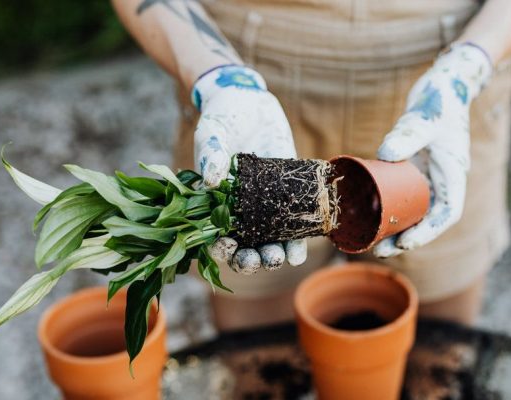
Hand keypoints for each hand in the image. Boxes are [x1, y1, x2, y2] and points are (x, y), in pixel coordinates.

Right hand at [191, 65, 306, 273]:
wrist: (250, 102)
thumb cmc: (221, 118)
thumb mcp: (212, 133)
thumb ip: (211, 155)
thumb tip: (211, 182)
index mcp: (214, 202)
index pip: (214, 236)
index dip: (220, 248)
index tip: (230, 247)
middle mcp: (240, 209)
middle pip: (244, 247)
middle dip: (252, 260)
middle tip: (263, 259)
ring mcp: (264, 204)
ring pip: (269, 241)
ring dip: (276, 255)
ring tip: (284, 258)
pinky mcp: (287, 194)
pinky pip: (292, 222)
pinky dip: (297, 239)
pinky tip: (300, 249)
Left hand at [374, 43, 491, 257]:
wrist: (444, 82)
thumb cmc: (441, 99)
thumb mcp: (424, 117)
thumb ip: (408, 134)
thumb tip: (384, 154)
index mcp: (453, 174)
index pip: (446, 213)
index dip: (427, 232)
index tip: (405, 242)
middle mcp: (442, 179)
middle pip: (427, 218)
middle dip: (406, 237)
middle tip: (379, 249)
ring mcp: (428, 174)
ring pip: (413, 209)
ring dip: (395, 226)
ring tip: (370, 240)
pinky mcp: (413, 166)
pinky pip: (401, 193)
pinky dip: (387, 206)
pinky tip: (367, 213)